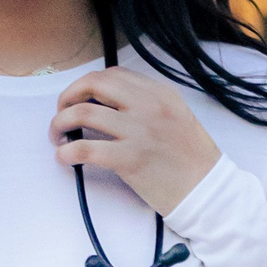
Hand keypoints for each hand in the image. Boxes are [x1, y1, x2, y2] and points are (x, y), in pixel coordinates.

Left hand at [50, 67, 218, 216]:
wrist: (208, 192)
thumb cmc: (191, 159)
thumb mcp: (176, 116)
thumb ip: (146, 104)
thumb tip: (105, 104)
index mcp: (160, 93)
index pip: (113, 75)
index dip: (88, 85)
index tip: (79, 100)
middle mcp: (148, 106)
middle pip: (93, 84)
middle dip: (68, 96)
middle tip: (61, 113)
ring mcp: (139, 131)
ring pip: (82, 113)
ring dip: (60, 123)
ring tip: (58, 137)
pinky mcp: (130, 159)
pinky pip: (85, 148)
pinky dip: (66, 152)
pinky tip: (64, 158)